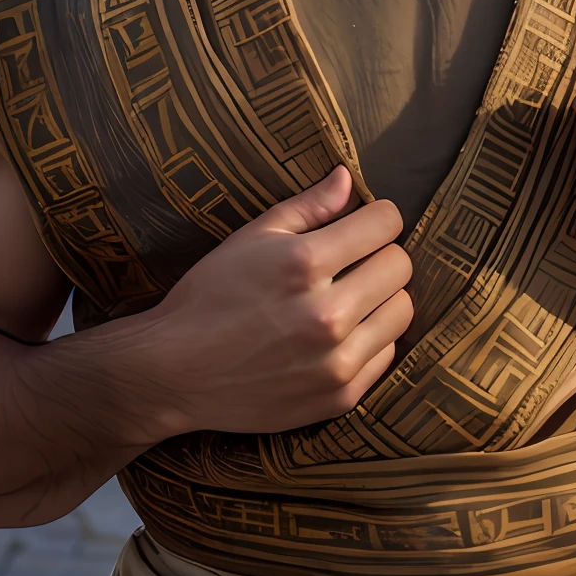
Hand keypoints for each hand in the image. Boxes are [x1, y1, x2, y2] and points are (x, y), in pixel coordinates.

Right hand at [139, 167, 412, 434]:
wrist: (173, 372)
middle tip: (356, 260)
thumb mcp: (252, 237)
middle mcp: (326, 315)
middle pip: (400, 266)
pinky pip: (387, 355)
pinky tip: (341, 334)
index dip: (378, 216)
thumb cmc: (209, 295)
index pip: (386, 224)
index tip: (367, 222)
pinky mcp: (339, 398)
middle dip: (382, 254)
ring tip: (352, 296)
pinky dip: (373, 339)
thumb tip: (347, 177)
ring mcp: (335, 362)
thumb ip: (308, 206)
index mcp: (304, 264)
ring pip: (402, 311)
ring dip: (383, 298)